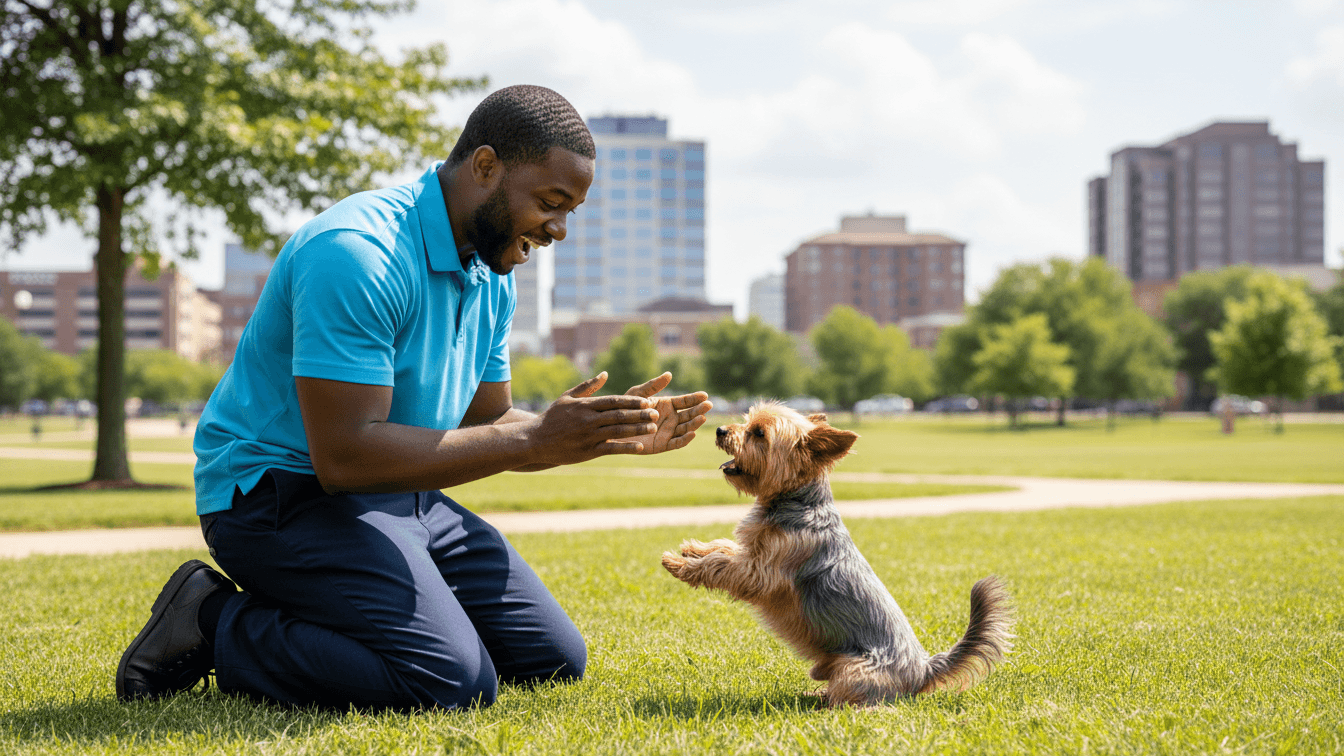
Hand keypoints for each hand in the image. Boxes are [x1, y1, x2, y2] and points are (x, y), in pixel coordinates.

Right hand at [527, 372, 659, 464]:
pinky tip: (640, 447)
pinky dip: (626, 447)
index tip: (647, 401)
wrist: (534, 440)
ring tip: (653, 428)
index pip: (614, 401)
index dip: (632, 401)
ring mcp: (588, 436)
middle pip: (619, 415)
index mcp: (585, 405)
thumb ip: (587, 386)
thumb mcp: (567, 397)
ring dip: (637, 429)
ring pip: (618, 431)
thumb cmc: (552, 418)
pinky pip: (610, 449)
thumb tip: (605, 374)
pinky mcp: (587, 451)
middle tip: (656, 413)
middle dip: (640, 414)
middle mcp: (588, 420)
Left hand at [622, 372, 712, 454]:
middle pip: (689, 414)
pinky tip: (692, 433)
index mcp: (667, 405)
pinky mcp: (663, 445)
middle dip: (699, 410)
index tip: (704, 395)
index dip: (695, 398)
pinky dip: (685, 439)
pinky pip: (677, 443)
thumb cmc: (624, 409)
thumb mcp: (638, 394)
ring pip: (686, 428)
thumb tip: (669, 374)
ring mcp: (668, 432)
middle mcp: (671, 419)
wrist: (612, 428)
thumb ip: (653, 386)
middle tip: (708, 405)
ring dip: (695, 423)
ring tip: (702, 417)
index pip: (685, 401)